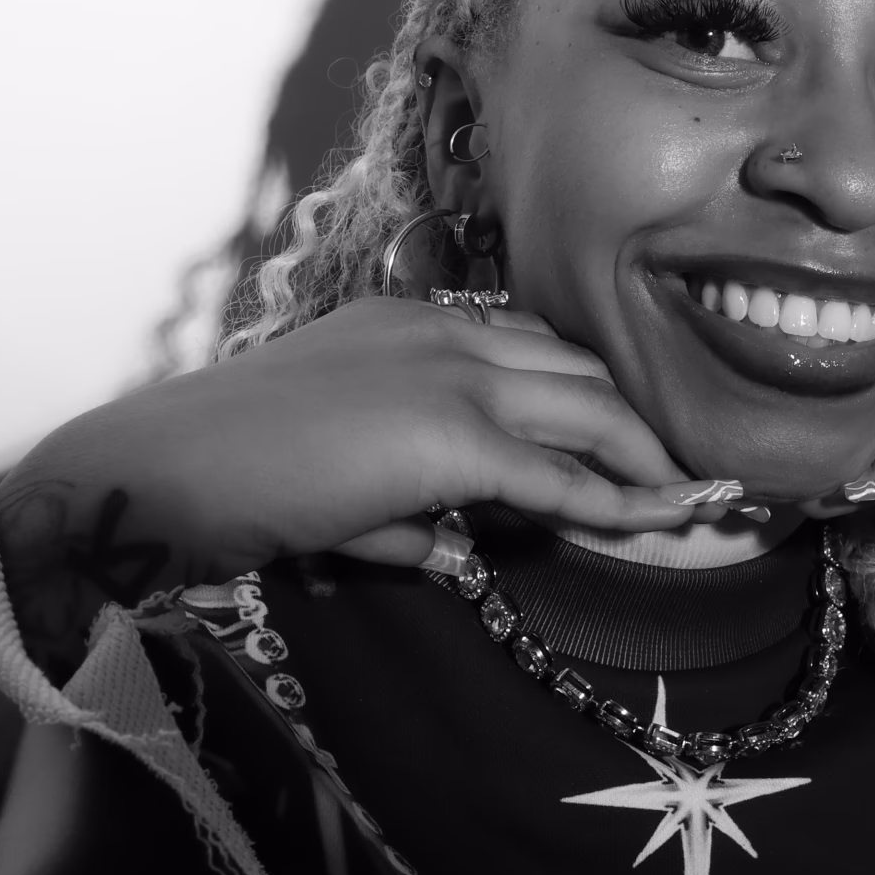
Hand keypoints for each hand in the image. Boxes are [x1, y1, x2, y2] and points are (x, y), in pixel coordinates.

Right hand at [0, 298, 740, 672]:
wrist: (161, 474)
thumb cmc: (230, 480)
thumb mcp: (337, 480)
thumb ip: (404, 506)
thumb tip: (450, 550)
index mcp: (415, 324)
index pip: (541, 352)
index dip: (603, 398)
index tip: (653, 443)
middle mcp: (446, 331)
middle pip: (586, 370)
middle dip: (654, 421)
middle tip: (711, 471)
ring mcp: (453, 375)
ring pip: (594, 411)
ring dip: (659, 460)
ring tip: (714, 502)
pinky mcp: (452, 436)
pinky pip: (564, 474)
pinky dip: (625, 502)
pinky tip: (670, 522)